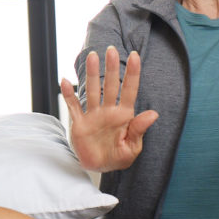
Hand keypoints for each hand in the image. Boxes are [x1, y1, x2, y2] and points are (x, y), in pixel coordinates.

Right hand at [60, 45, 158, 172]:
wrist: (99, 168)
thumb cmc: (118, 157)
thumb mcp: (132, 148)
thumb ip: (139, 130)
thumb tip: (153, 114)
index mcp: (124, 115)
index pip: (130, 90)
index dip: (133, 73)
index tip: (135, 56)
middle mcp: (109, 111)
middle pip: (111, 85)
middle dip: (112, 68)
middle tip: (111, 50)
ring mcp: (94, 115)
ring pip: (93, 90)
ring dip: (93, 74)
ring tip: (93, 56)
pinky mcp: (80, 123)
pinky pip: (73, 106)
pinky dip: (69, 94)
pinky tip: (65, 81)